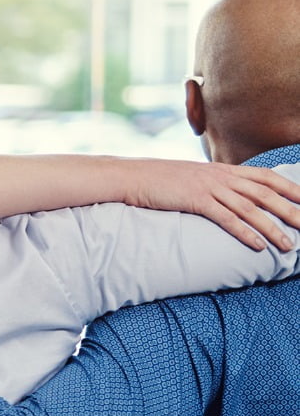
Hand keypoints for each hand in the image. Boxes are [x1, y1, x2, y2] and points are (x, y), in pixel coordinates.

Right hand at [117, 159, 299, 250]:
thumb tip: (228, 196)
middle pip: (266, 194)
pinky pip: (226, 218)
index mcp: (224, 170)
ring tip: (289, 245)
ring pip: (251, 209)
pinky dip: (244, 233)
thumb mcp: (193, 178)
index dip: (290, 188)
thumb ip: (214, 184)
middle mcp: (222, 176)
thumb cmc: (160, 180)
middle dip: (292, 211)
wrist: (132, 176)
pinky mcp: (195, 200)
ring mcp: (209, 188)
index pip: (267, 177)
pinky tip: (257, 245)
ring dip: (273, 228)